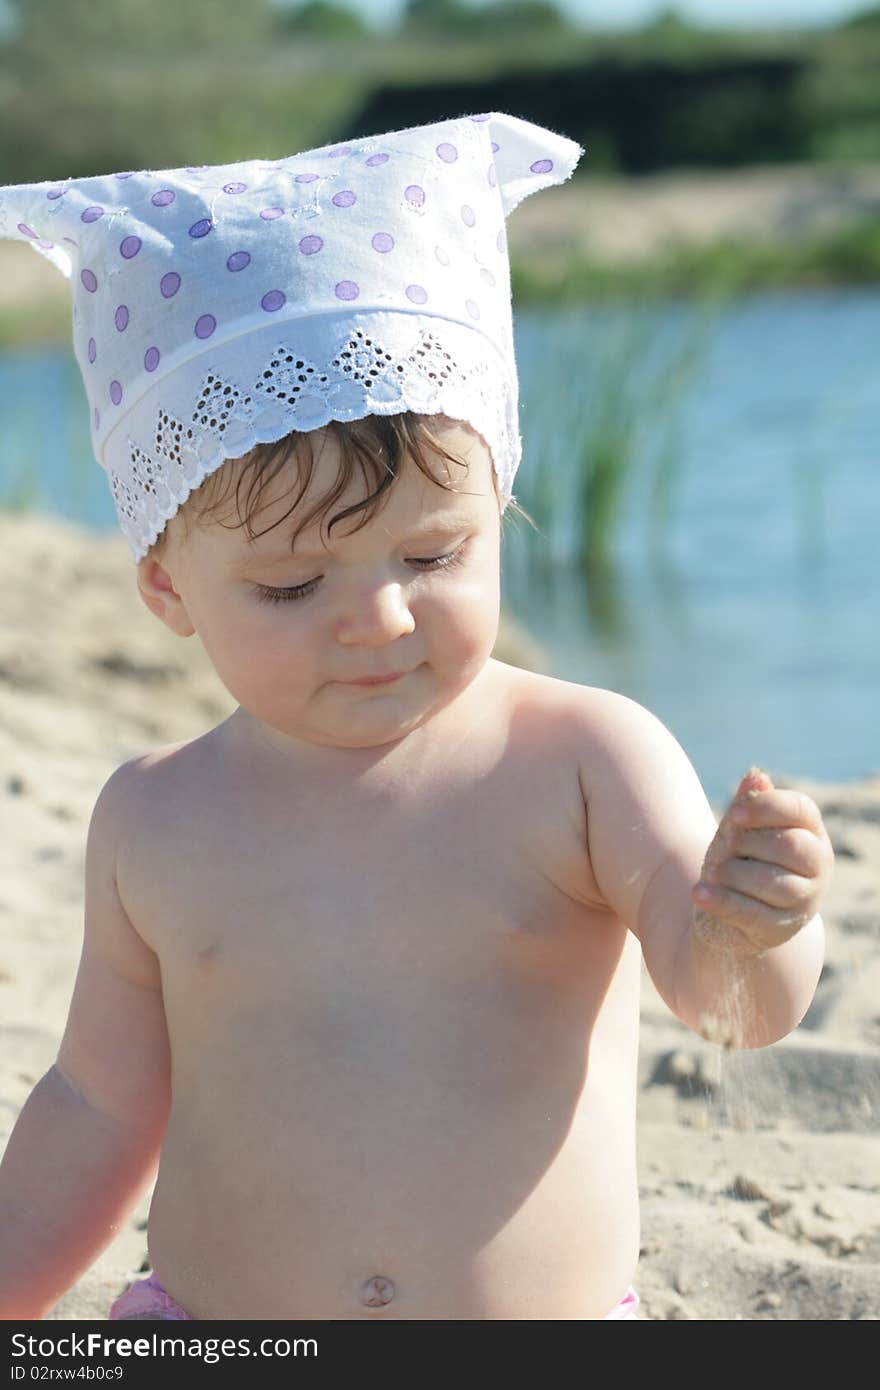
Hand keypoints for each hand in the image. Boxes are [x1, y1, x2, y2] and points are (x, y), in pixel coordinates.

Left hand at [691, 766, 833, 955]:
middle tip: (725, 847)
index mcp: (811, 832)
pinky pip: (752, 914)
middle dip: (748, 843)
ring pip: (774, 882)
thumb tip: (755, 775)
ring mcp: (804, 901)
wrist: (728, 910)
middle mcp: (818, 866)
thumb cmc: (740, 860)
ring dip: (734, 873)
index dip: (768, 807)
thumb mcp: (739, 830)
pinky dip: (722, 901)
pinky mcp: (780, 929)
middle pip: (790, 845)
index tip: (734, 815)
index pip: (801, 809)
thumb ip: (747, 805)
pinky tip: (699, 892)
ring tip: (714, 871)